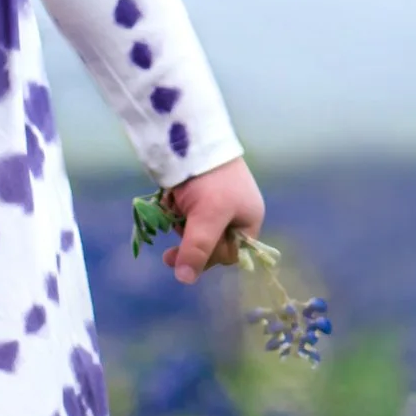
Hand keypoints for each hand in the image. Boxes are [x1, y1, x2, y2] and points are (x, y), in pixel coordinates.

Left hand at [162, 157, 266, 285]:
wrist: (194, 137)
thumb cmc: (210, 180)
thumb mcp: (206, 217)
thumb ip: (197, 249)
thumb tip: (185, 279)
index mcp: (248, 221)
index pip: (229, 254)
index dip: (208, 257)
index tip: (187, 254)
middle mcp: (235, 214)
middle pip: (209, 243)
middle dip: (190, 240)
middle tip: (166, 255)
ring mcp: (215, 201)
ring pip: (193, 228)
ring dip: (180, 223)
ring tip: (172, 208)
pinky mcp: (197, 191)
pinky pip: (183, 212)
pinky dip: (174, 209)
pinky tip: (169, 200)